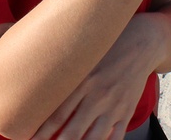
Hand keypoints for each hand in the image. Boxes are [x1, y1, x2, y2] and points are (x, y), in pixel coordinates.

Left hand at [30, 18, 155, 139]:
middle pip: (72, 132)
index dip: (41, 132)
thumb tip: (41, 84)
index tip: (29, 139)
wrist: (141, 41)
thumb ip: (64, 71)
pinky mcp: (127, 111)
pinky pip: (116, 137)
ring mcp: (113, 106)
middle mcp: (97, 96)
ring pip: (93, 139)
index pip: (57, 115)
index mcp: (82, 81)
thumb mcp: (83, 55)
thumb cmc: (106, 47)